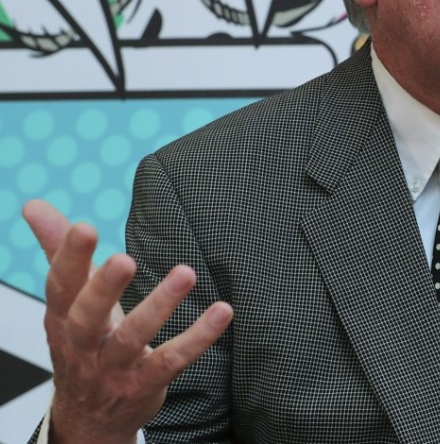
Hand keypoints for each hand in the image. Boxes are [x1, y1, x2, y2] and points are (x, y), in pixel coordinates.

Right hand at [23, 199, 232, 443]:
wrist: (89, 417)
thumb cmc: (83, 343)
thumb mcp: (68, 300)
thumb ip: (57, 249)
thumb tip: (34, 204)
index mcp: (63, 318)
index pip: (61, 286)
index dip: (69, 258)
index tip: (84, 228)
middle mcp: (84, 344)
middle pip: (87, 317)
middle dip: (104, 288)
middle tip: (123, 259)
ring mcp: (114, 367)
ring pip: (132, 338)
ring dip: (159, 306)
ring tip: (186, 274)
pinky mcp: (145, 383)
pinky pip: (173, 360)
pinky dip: (198, 338)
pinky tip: (222, 312)